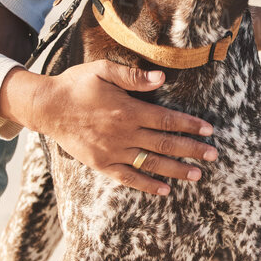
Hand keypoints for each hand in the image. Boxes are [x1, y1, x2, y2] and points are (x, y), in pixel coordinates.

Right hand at [0, 61, 217, 196]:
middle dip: (192, 150)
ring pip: (151, 163)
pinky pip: (128, 178)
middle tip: (213, 156)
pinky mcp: (102, 164)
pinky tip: (164, 190)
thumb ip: (132, 77)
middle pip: (165, 144)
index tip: (208, 131)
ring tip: (197, 175)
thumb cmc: (76, 85)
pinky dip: (147, 185)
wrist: (47, 107)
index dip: (190, 125)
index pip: (167, 120)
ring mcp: (113, 151)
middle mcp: (124, 133)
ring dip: (176, 170)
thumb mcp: (102, 71)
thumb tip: (161, 78)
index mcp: (128, 110)